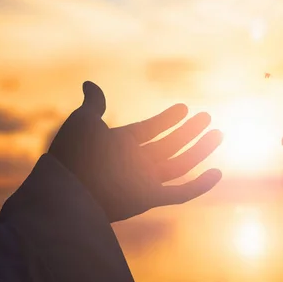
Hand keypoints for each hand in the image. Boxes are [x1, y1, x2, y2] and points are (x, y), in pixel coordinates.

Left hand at [48, 81, 222, 221]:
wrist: (65, 188)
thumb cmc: (72, 154)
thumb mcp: (83, 122)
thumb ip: (94, 104)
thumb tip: (90, 82)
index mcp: (122, 144)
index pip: (151, 129)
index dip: (168, 119)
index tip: (184, 107)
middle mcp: (135, 162)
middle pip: (170, 145)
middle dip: (190, 132)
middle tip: (207, 117)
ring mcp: (143, 180)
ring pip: (180, 164)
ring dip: (200, 150)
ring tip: (217, 132)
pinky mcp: (149, 198)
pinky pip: (180, 193)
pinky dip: (199, 186)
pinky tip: (217, 172)